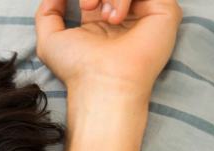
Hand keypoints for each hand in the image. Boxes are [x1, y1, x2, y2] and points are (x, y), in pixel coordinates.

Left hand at [35, 0, 181, 96]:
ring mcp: (145, 12)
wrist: (102, 80)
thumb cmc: (77, 67)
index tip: (81, 6)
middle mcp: (124, 14)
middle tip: (87, 6)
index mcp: (100, 18)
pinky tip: (116, 18)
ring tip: (103, 16)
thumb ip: (48, 11)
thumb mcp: (49, 38)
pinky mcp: (164, 11)